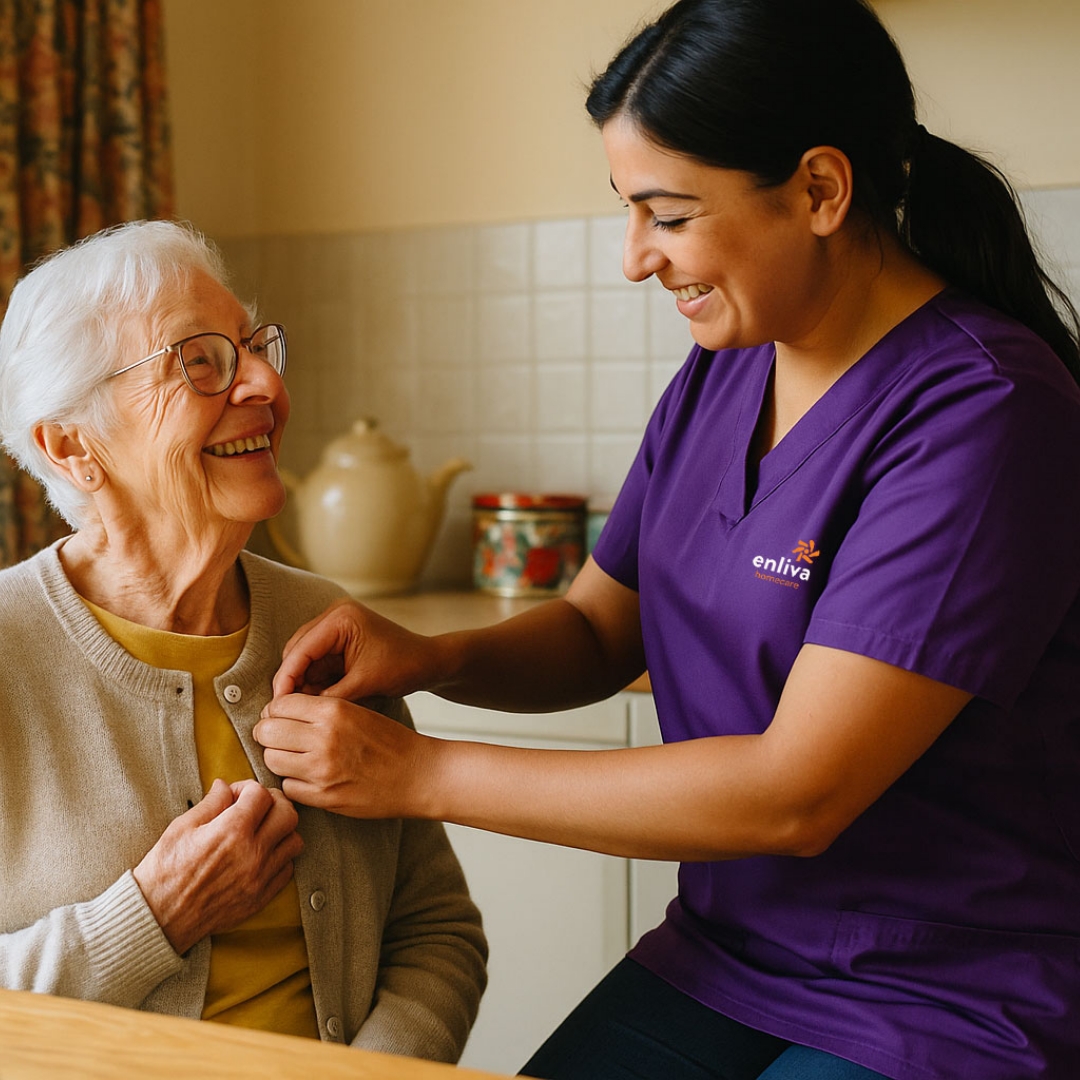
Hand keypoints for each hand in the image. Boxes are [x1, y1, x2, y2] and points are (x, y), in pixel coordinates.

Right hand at [133, 779, 303, 954]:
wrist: (158, 917)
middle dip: (273, 803)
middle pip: (288, 813)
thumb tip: (225, 786)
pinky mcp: (261, 896)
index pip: (261, 794)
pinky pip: (287, 869)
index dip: (247, 788)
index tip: (237, 795)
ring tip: (262, 831)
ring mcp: (259, 876)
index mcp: (230, 831)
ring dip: (281, 831)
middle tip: (257, 807)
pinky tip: (261, 855)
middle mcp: (251, 853)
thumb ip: (211, 803)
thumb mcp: (181, 828)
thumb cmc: (164, 873)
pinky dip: (280, 858)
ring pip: (294, 841)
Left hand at [255, 695, 435, 817]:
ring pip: (272, 760)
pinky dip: (293, 782)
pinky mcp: (324, 798)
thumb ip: (319, 710)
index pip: (279, 705)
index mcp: (333, 711)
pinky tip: (309, 777)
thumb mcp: (356, 711)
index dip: (275, 712)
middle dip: (268, 734)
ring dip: (279, 759)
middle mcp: (323, 739)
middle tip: (279, 738)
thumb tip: (279, 712)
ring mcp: (322, 771)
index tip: (280, 718)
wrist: (418, 774)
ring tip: (295, 758)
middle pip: (267, 732)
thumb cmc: (390, 741)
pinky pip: (288, 787)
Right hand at [272, 598, 437, 699]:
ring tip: (302, 708)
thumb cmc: (404, 667)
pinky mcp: (339, 638)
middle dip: (292, 680)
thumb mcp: (365, 684)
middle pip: (297, 650)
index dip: (286, 678)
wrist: (428, 662)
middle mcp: (334, 615)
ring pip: (304, 656)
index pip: (300, 649)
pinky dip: (315, 679)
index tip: (277, 704)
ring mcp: (336, 625)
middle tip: (286, 710)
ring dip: (303, 681)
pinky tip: (315, 699)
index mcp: (341, 618)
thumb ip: (330, 697)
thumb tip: (298, 711)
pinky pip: (317, 660)